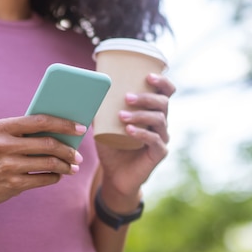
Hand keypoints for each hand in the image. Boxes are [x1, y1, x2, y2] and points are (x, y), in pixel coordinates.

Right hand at [0, 114, 85, 208]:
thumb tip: (65, 132)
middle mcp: (4, 144)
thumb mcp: (2, 138)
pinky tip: (58, 175)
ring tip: (73, 167)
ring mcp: (7, 165)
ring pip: (49, 163)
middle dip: (69, 150)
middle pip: (48, 144)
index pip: (41, 121)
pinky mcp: (12, 184)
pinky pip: (44, 179)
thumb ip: (27, 132)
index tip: (82, 128)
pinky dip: (55, 177)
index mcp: (3, 127)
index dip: (64, 124)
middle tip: (79, 156)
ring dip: (66, 166)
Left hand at [96, 73, 175, 201]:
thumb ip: (100, 110)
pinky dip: (141, 133)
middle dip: (146, 98)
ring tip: (122, 115)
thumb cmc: (112, 148)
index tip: (148, 76)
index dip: (162, 82)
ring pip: (159, 120)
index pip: (166, 93)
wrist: (115, 176)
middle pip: (163, 104)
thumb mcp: (104, 126)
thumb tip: (86, 91)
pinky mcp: (159, 153)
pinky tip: (128, 130)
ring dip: (140, 115)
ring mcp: (162, 139)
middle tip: (127, 97)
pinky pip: (154, 140)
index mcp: (152, 112)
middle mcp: (160, 124)